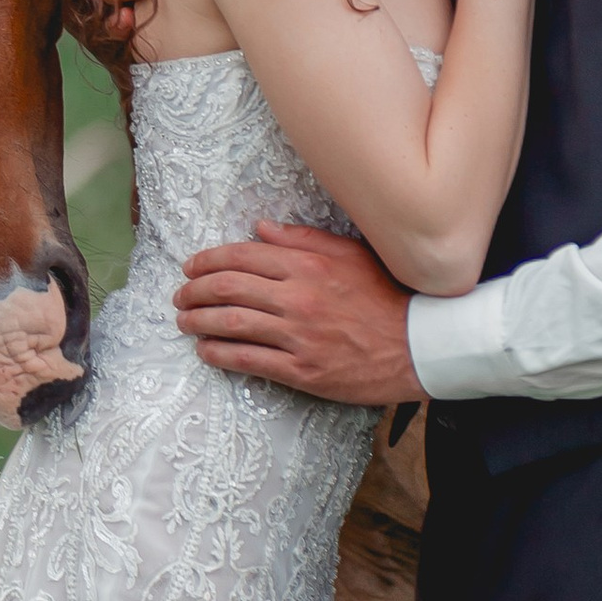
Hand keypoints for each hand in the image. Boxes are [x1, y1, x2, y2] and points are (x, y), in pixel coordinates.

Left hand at [175, 221, 422, 402]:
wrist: (421, 344)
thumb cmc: (388, 296)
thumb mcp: (350, 254)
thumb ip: (303, 240)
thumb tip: (260, 230)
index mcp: (308, 265)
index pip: (242, 256)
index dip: (208, 260)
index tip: (191, 266)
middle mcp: (298, 297)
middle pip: (227, 288)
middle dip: (194, 291)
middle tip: (180, 296)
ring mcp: (299, 336)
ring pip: (231, 324)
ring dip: (198, 321)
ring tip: (185, 322)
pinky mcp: (303, 370)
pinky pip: (249, 360)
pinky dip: (219, 354)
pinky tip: (206, 350)